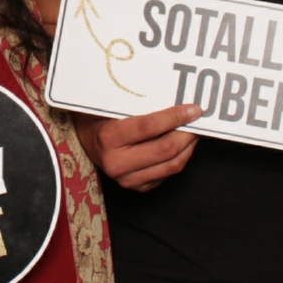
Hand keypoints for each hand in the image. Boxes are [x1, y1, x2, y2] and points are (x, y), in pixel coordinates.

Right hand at [74, 104, 201, 190]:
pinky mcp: (137, 187)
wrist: (84, 141)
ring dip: (189, 147)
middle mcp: (117, 162)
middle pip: (165, 149)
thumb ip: (138, 104)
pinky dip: (181, 159)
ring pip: (171, 165)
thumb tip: (174, 96)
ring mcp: (127, 179)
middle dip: (188, 133)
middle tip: (199, 120)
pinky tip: (183, 145)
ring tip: (195, 132)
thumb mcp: (111, 106)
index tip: (193, 110)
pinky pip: (167, 174)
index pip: (149, 127)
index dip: (175, 117)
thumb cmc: (99, 119)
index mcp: (109, 138)